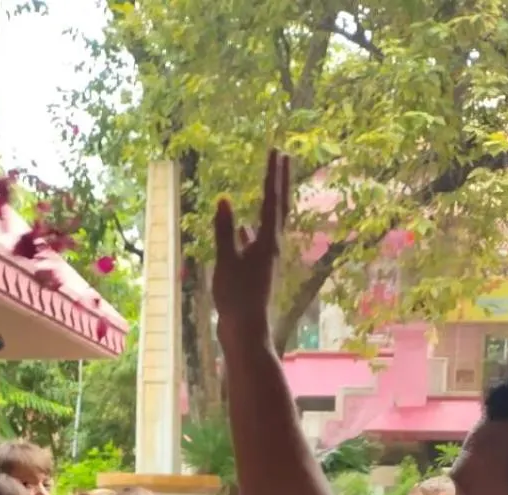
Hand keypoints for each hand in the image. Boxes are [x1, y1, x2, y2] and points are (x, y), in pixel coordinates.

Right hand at [212, 150, 289, 338]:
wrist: (246, 330)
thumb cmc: (236, 298)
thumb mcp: (227, 262)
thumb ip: (225, 231)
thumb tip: (225, 200)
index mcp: (268, 241)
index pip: (271, 199)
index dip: (272, 174)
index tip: (276, 150)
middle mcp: (273, 247)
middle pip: (279, 206)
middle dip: (280, 180)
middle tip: (283, 156)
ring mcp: (267, 258)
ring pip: (270, 223)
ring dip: (269, 202)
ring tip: (269, 184)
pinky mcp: (259, 270)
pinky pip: (257, 241)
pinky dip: (252, 229)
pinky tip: (244, 227)